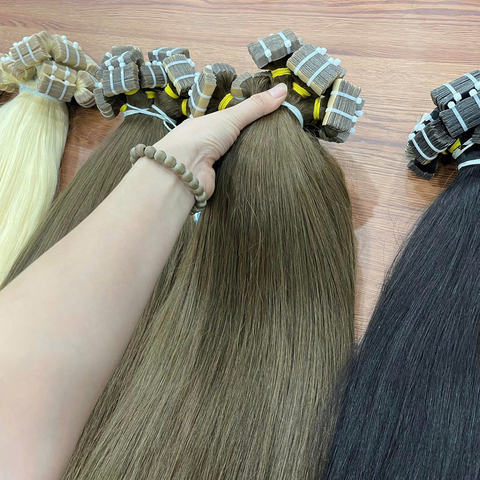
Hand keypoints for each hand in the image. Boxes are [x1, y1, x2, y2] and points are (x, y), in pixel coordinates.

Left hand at [154, 83, 287, 197]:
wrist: (186, 169)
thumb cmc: (203, 136)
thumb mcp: (232, 116)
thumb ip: (256, 106)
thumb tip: (284, 88)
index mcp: (204, 125)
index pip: (226, 121)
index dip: (244, 120)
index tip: (267, 121)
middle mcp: (203, 145)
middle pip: (230, 142)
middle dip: (247, 142)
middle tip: (274, 141)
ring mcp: (207, 165)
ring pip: (231, 160)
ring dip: (246, 160)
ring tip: (272, 157)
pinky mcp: (213, 183)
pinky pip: (232, 177)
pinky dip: (243, 175)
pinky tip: (260, 173)